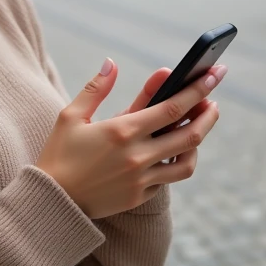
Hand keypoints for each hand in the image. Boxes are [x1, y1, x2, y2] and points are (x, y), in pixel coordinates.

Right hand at [35, 59, 223, 219]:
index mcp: (122, 131)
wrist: (52, 202)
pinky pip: (168, 178)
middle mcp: (137, 156)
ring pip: (186, 162)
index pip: (173, 106)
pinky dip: (176, 161)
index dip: (198, 89)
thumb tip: (112, 63)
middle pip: (190, 134)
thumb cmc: (59, 154)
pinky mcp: (140, 196)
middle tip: (214, 102)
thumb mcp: (71, 117)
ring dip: (198, 141)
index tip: (214, 74)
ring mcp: (141, 179)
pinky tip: (175, 149)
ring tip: (199, 126)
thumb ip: (96, 88)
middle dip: (208, 114)